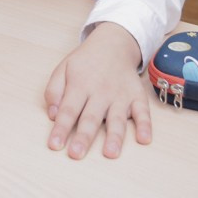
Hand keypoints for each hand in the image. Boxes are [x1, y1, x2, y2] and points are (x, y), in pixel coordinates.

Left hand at [43, 22, 149, 159]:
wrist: (114, 44)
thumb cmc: (85, 62)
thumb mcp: (63, 69)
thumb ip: (54, 91)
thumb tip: (52, 114)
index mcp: (80, 85)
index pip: (68, 110)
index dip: (61, 128)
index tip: (54, 145)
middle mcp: (100, 91)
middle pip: (91, 117)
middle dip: (84, 136)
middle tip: (76, 154)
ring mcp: (120, 95)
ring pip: (117, 118)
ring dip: (114, 136)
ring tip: (110, 153)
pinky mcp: (137, 96)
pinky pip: (143, 112)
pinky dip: (145, 125)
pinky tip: (143, 139)